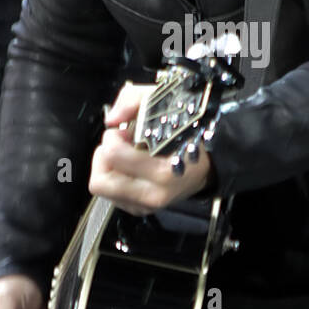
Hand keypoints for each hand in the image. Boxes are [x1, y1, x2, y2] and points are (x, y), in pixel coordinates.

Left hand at [88, 81, 213, 215]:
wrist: (208, 163)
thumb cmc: (189, 135)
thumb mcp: (164, 102)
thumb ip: (133, 99)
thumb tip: (113, 119)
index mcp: (163, 171)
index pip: (113, 156)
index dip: (113, 137)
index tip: (124, 131)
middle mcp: (155, 193)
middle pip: (100, 181)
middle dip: (104, 157)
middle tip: (118, 145)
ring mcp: (147, 205)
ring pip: (102, 189)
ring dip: (108, 168)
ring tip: (124, 155)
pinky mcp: (141, 209)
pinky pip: (111, 197)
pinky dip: (115, 179)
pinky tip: (130, 168)